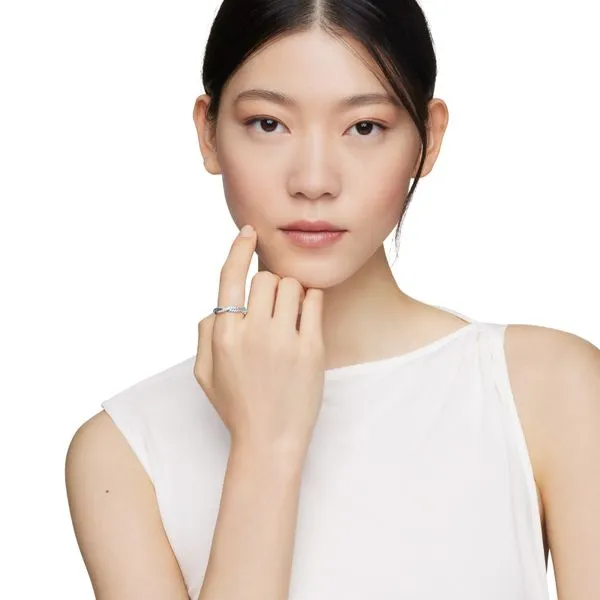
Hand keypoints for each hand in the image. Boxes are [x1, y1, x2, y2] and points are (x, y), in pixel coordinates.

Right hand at [194, 225, 325, 458]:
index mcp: (224, 335)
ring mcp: (283, 340)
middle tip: (272, 308)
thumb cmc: (236, 406)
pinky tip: (304, 319)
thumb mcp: (204, 373)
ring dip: (291, 294)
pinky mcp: (311, 348)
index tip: (248, 232)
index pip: (230, 278)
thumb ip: (205, 334)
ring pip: (291, 286)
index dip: (238, 249)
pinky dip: (310, 303)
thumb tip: (216, 305)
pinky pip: (314, 302)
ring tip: (289, 318)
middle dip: (269, 286)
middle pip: (265, 278)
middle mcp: (252, 332)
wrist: (270, 441)